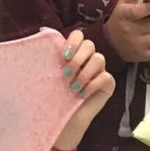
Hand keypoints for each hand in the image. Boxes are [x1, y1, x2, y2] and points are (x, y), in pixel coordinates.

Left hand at [55, 30, 115, 146]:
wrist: (62, 120)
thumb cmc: (54, 96)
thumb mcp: (48, 74)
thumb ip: (48, 54)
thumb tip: (42, 30)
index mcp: (74, 53)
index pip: (78, 35)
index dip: (73, 41)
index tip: (63, 55)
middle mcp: (88, 60)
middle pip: (90, 44)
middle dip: (78, 58)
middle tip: (66, 73)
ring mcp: (99, 71)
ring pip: (99, 58)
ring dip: (84, 72)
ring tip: (73, 86)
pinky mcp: (108, 84)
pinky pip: (106, 76)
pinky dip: (93, 84)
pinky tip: (82, 94)